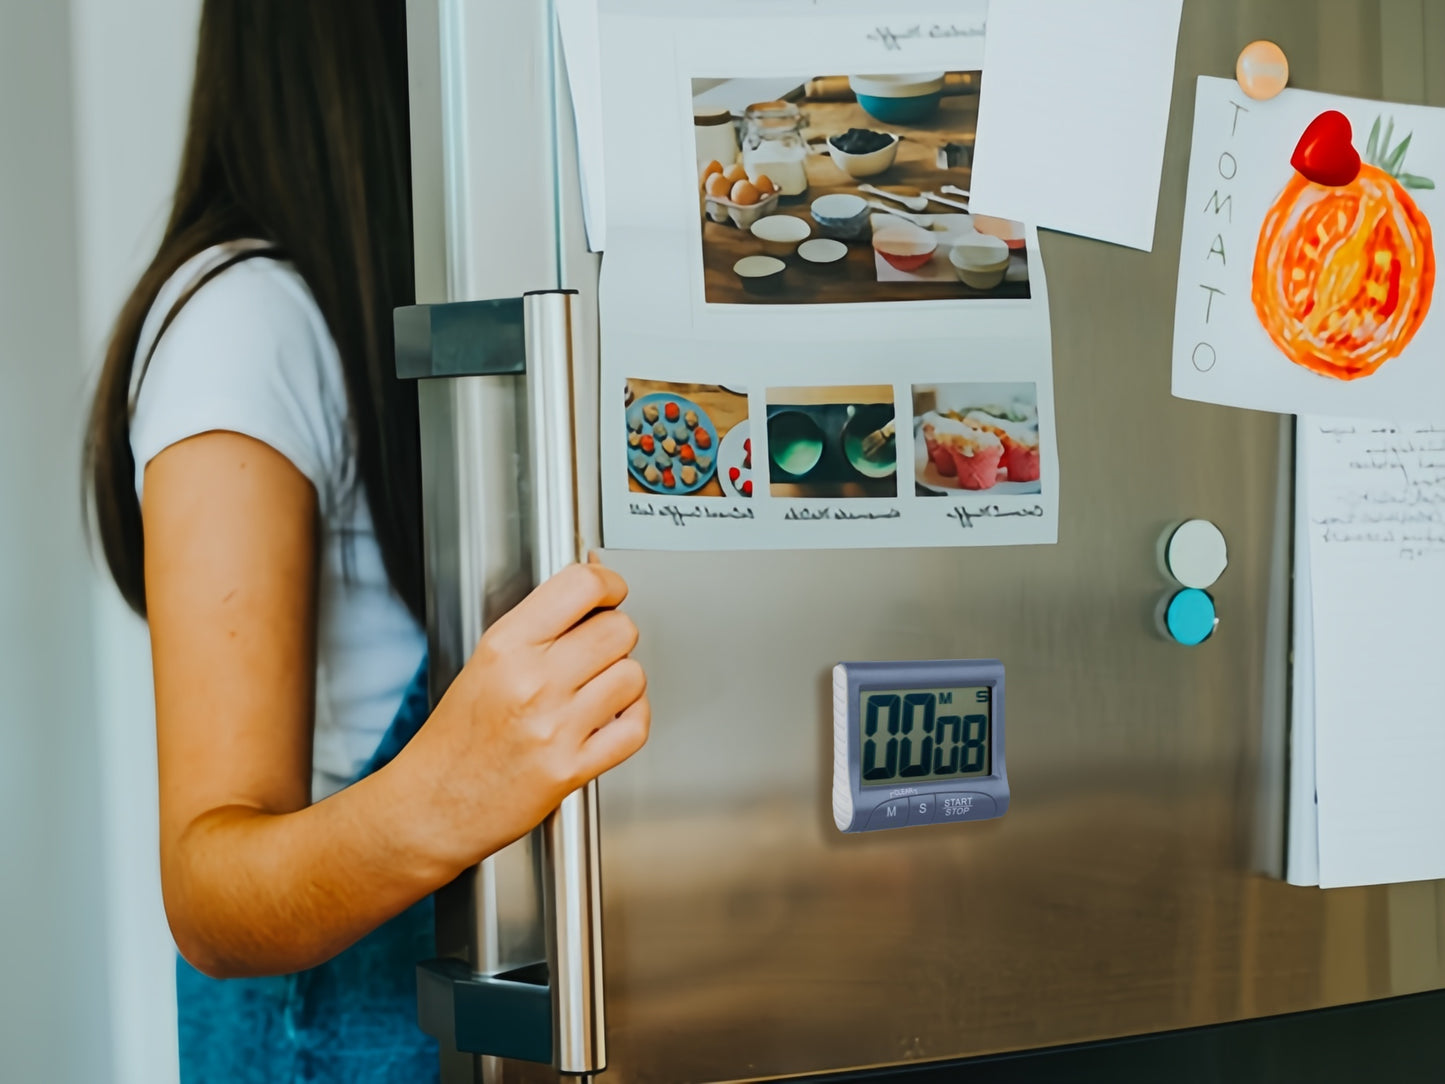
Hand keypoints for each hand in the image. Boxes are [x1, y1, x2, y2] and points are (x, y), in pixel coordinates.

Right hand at [407, 557, 649, 871]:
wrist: (431, 806)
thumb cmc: (455, 739)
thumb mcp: (484, 663)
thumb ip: (537, 627)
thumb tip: (592, 589)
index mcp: (505, 646)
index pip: (581, 587)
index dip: (608, 584)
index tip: (609, 592)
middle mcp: (531, 682)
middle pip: (618, 630)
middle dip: (615, 636)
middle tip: (598, 651)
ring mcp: (553, 726)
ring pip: (632, 675)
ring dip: (623, 680)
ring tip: (598, 689)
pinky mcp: (571, 769)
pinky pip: (634, 727)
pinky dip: (632, 719)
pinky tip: (612, 718)